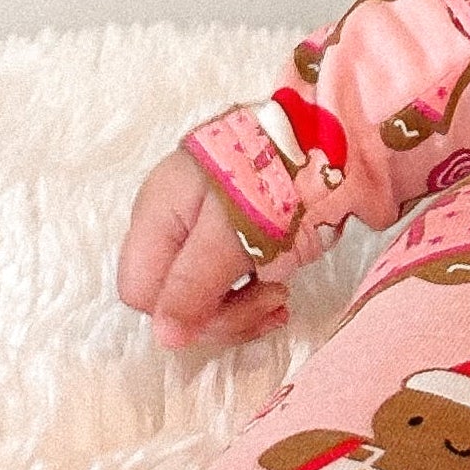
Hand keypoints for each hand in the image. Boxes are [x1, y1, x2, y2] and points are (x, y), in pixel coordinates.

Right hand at [117, 144, 287, 350]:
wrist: (328, 130)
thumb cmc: (274, 176)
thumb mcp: (231, 232)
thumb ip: (194, 284)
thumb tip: (166, 339)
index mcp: (157, 216)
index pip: (141, 291)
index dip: (180, 312)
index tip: (231, 308)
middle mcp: (170, 223)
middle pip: (171, 296)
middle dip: (220, 313)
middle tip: (274, 303)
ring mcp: (200, 226)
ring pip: (202, 293)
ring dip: (241, 308)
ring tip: (282, 300)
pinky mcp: (231, 230)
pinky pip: (227, 279)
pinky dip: (252, 293)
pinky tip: (281, 293)